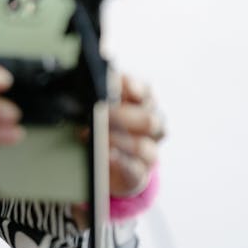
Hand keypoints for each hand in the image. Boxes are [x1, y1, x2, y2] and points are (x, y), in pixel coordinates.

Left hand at [106, 74, 165, 197]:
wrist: (103, 161)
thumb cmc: (102, 124)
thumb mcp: (98, 104)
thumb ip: (100, 91)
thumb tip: (95, 74)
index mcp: (144, 102)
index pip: (145, 91)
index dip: (133, 87)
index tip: (120, 84)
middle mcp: (152, 126)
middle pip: (148, 120)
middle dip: (122, 116)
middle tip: (99, 114)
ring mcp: (149, 151)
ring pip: (142, 146)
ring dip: (117, 140)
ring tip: (95, 137)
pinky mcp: (140, 174)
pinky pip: (135, 170)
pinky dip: (121, 163)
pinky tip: (108, 156)